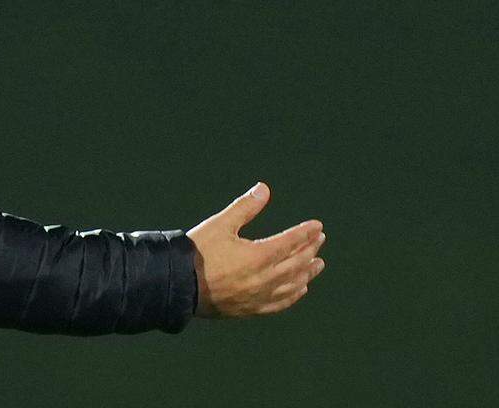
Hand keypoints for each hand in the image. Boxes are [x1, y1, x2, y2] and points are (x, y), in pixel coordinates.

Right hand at [186, 182, 325, 317]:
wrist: (179, 285)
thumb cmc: (197, 253)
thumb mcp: (220, 224)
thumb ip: (244, 207)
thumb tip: (264, 189)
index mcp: (258, 256)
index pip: (290, 242)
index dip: (305, 233)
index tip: (317, 226)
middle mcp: (263, 278)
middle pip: (296, 263)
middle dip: (310, 249)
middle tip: (319, 239)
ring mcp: (259, 296)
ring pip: (293, 285)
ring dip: (307, 273)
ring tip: (318, 264)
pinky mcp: (251, 309)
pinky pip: (280, 303)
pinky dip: (294, 295)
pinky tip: (300, 289)